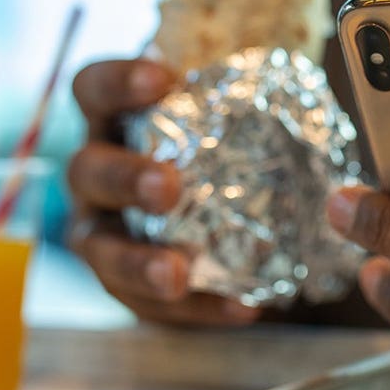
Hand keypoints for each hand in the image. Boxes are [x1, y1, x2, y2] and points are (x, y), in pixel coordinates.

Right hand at [68, 59, 259, 324]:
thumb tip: (302, 86)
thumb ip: (240, 99)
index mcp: (111, 120)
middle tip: (167, 188)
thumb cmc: (212, 148)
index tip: (162, 78)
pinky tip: (239, 308)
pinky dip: (194, 310)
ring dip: (138, 262)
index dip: (118, 82)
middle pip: (87, 170)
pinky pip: (148, 305)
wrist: (212, 212)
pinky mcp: (124, 286)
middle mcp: (93, 175)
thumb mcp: (220, 114)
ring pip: (100, 249)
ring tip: (177, 274)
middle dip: (124, 178)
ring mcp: (100, 233)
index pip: (93, 88)